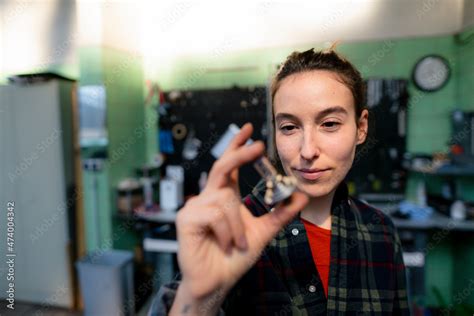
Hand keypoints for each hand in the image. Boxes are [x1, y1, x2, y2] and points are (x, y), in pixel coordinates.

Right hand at [170, 123, 307, 314]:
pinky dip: (226, 231)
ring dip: (238, 224)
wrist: (218, 281)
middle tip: (258, 145)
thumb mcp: (263, 232)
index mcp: (224, 196)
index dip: (237, 145)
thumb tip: (301, 196)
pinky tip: (224, 243)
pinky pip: (214, 215)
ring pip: (225, 199)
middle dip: (240, 153)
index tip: (248, 129)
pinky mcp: (186, 218)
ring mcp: (195, 206)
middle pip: (222, 166)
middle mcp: (209, 197)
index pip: (229, 164)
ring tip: (237, 242)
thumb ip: (280, 214)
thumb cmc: (234, 257)